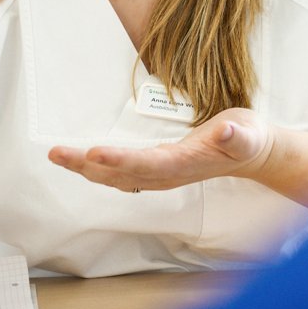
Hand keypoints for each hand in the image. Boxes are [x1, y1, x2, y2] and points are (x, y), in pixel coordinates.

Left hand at [47, 108, 275, 191]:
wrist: (251, 154)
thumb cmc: (247, 138)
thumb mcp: (248, 133)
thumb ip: (238, 136)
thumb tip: (228, 131)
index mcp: (183, 163)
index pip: (146, 164)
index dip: (119, 161)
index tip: (94, 152)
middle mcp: (166, 174)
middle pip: (120, 174)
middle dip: (86, 164)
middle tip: (56, 153)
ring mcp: (160, 174)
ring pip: (115, 177)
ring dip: (85, 168)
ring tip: (58, 155)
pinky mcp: (156, 169)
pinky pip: (120, 174)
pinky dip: (97, 168)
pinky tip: (82, 162)